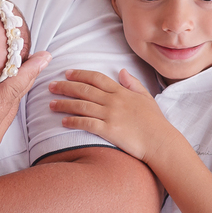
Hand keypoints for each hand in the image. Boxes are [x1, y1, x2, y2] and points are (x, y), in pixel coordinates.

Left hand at [48, 68, 176, 162]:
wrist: (160, 141)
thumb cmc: (155, 122)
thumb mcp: (146, 97)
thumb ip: (133, 83)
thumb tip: (122, 71)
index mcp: (122, 92)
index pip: (97, 78)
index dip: (80, 74)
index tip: (67, 73)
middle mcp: (114, 101)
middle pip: (84, 90)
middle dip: (65, 87)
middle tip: (51, 86)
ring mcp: (111, 115)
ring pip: (82, 106)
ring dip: (64, 104)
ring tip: (51, 104)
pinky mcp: (109, 130)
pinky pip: (87, 123)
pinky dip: (73, 122)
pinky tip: (63, 122)